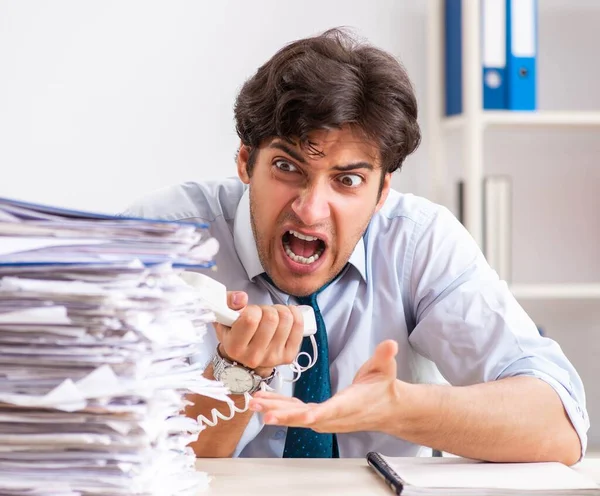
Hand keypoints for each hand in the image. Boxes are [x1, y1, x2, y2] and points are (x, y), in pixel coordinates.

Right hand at [214, 291, 304, 377]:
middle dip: (267, 309)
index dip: (252, 309)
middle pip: (271, 318)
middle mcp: (254, 356)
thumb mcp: (223, 315)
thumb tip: (242, 298)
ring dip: (280, 310)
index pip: (250, 319)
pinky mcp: (288, 356)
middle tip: (262, 313)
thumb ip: (227, 301)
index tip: (250, 312)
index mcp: (235, 347)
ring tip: (273, 315)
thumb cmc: (234, 332)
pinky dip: (294, 314)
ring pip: (286, 319)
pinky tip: (286, 315)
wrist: (244, 356)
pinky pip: (299, 326)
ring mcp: (273, 357)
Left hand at [249, 340, 400, 432]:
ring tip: (253, 404)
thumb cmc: (383, 388)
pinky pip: (296, 412)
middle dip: (283, 414)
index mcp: (349, 404)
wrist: (386, 409)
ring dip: (275, 410)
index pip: (332, 410)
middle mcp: (334, 416)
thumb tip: (390, 344)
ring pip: (296, 416)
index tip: (302, 417)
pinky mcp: (318, 415)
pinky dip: (279, 407)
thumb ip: (385, 357)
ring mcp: (325, 418)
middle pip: (306, 417)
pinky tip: (263, 402)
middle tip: (262, 411)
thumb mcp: (385, 369)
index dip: (316, 414)